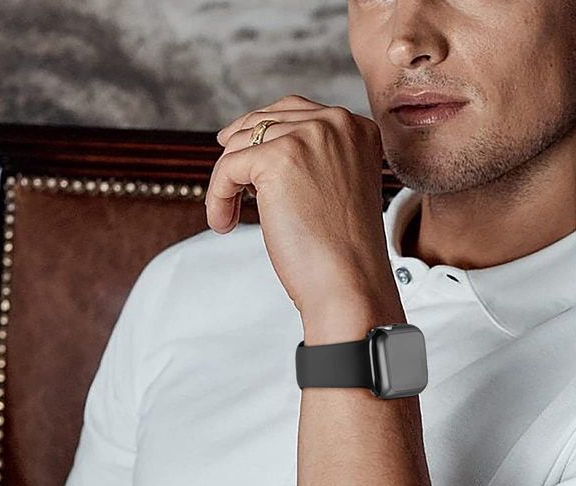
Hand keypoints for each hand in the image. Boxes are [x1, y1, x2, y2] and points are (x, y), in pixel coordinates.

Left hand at [205, 95, 397, 320]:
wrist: (350, 283)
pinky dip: (218, 197)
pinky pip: (227, 168)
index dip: (262, 138)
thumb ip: (314, 159)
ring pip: (240, 144)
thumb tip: (256, 140)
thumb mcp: (337, 188)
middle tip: (228, 188)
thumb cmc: (343, 252)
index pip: (295, 112)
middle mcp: (336, 123)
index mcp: (357, 128)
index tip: (241, 159)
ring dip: (226, 182)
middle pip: (264, 122)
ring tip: (229, 217)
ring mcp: (308, 137)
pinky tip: (224, 223)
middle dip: (239, 155)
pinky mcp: (277, 159)